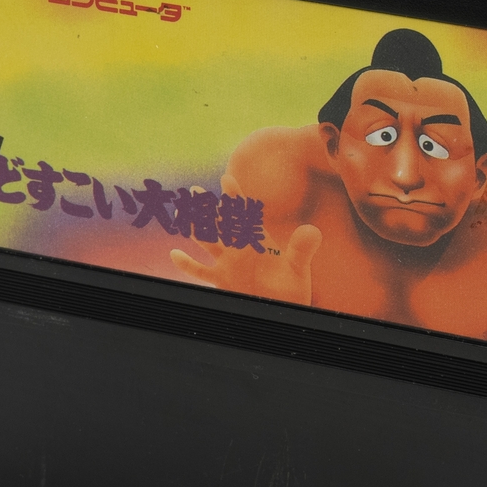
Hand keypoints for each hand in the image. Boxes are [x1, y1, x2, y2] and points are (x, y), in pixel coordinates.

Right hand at [169, 177, 321, 305]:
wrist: (281, 308)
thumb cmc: (292, 286)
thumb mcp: (298, 267)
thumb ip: (302, 249)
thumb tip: (312, 231)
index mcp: (257, 238)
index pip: (245, 213)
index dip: (235, 196)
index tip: (226, 178)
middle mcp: (239, 247)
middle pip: (220, 222)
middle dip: (207, 207)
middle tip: (195, 191)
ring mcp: (228, 262)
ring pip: (206, 241)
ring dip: (194, 228)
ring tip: (180, 211)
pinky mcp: (221, 279)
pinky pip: (200, 271)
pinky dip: (187, 264)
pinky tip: (175, 254)